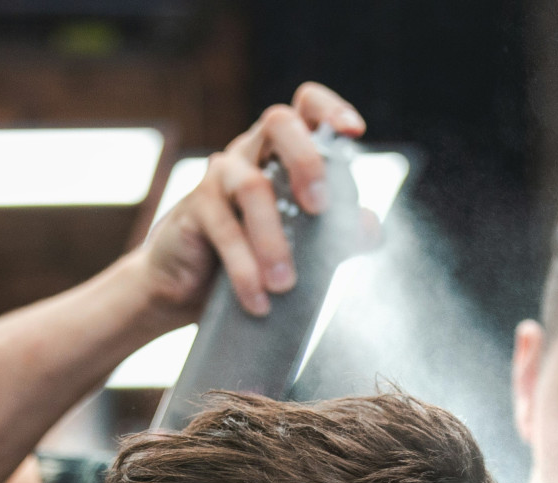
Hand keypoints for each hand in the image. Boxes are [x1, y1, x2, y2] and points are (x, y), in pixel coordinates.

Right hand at [142, 82, 365, 318]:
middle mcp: (250, 152)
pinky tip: (258, 300)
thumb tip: (370, 228)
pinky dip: (244, 269)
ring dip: (273, 239)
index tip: (353, 132)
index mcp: (282, 152)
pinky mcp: (195, 208)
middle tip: (319, 208)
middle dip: (306, 159)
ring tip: (285, 284)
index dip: (330, 109)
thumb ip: (336, 234)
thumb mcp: (300, 246)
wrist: (187, 288)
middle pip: (278, 121)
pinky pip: (224, 230)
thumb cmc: (251, 255)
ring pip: (252, 186)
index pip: (305, 107)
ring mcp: (220, 175)